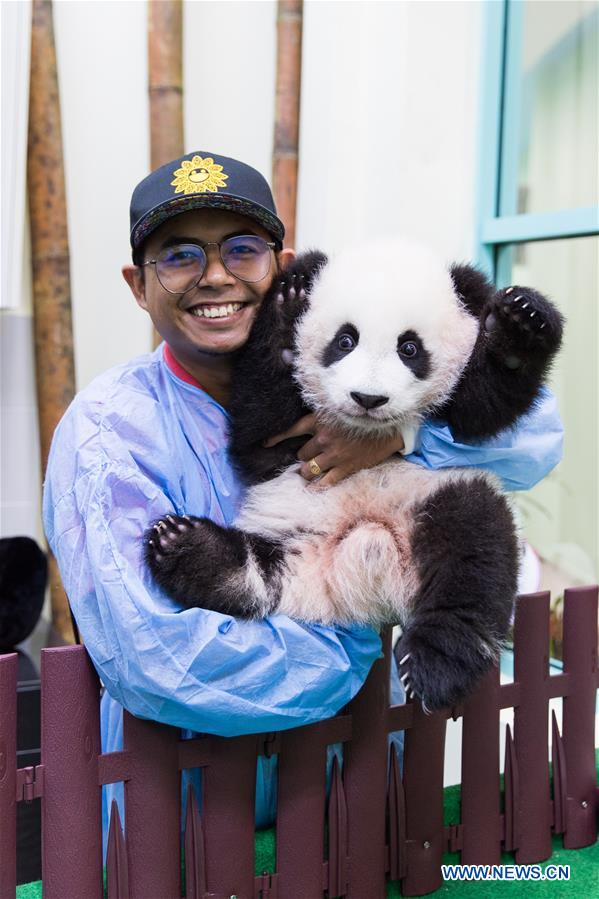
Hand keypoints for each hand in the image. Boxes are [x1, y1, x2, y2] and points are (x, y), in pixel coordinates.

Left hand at [265, 413, 404, 487]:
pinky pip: (323, 483)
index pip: (291, 429)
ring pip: (308, 469)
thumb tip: (306, 432)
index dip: (276, 437)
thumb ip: (322, 420)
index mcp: (320, 420)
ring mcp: (334, 455)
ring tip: (310, 471)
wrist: (390, 429)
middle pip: (301, 453)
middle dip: (304, 456)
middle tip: (310, 456)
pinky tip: (311, 490)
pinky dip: (315, 488)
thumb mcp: (339, 412)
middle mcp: (324, 438)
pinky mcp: (345, 468)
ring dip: (307, 471)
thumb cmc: (364, 420)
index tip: (265, 444)